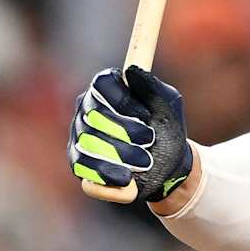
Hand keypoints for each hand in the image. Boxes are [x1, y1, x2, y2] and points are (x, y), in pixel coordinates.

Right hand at [68, 65, 192, 204]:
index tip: (145, 114)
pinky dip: (109, 176)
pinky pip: (84, 170)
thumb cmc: (166, 131)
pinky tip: (128, 180)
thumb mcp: (168, 107)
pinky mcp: (80, 166)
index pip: (102, 84)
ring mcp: (80, 138)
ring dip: (122, 155)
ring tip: (145, 162)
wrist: (170, 169)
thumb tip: (132, 71)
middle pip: (95, 114)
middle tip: (150, 141)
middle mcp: (87, 112)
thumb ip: (152, 87)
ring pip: (89, 144)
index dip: (122, 100)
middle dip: (126, 131)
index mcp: (107, 91)